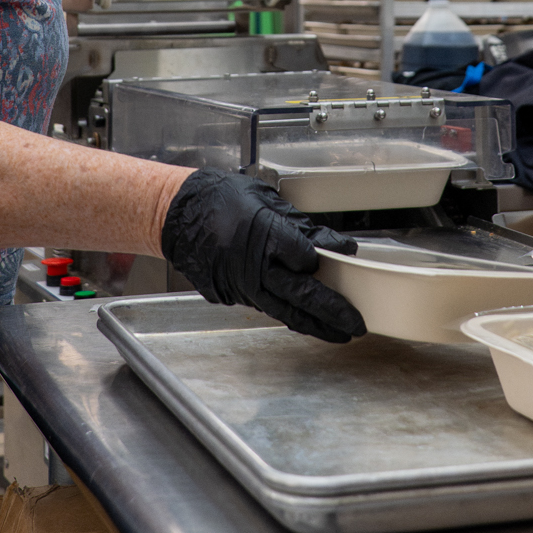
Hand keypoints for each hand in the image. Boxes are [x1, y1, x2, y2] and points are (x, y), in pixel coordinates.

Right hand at [159, 169, 366, 342]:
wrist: (177, 213)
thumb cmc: (217, 199)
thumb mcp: (264, 199)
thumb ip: (298, 226)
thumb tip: (330, 244)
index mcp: (263, 236)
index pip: (306, 257)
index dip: (326, 258)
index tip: (345, 255)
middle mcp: (253, 266)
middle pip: (302, 295)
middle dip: (333, 311)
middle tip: (355, 323)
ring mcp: (241, 285)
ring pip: (285, 310)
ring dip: (314, 324)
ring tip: (338, 333)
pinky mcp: (232, 294)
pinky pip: (267, 307)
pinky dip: (290, 315)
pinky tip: (306, 319)